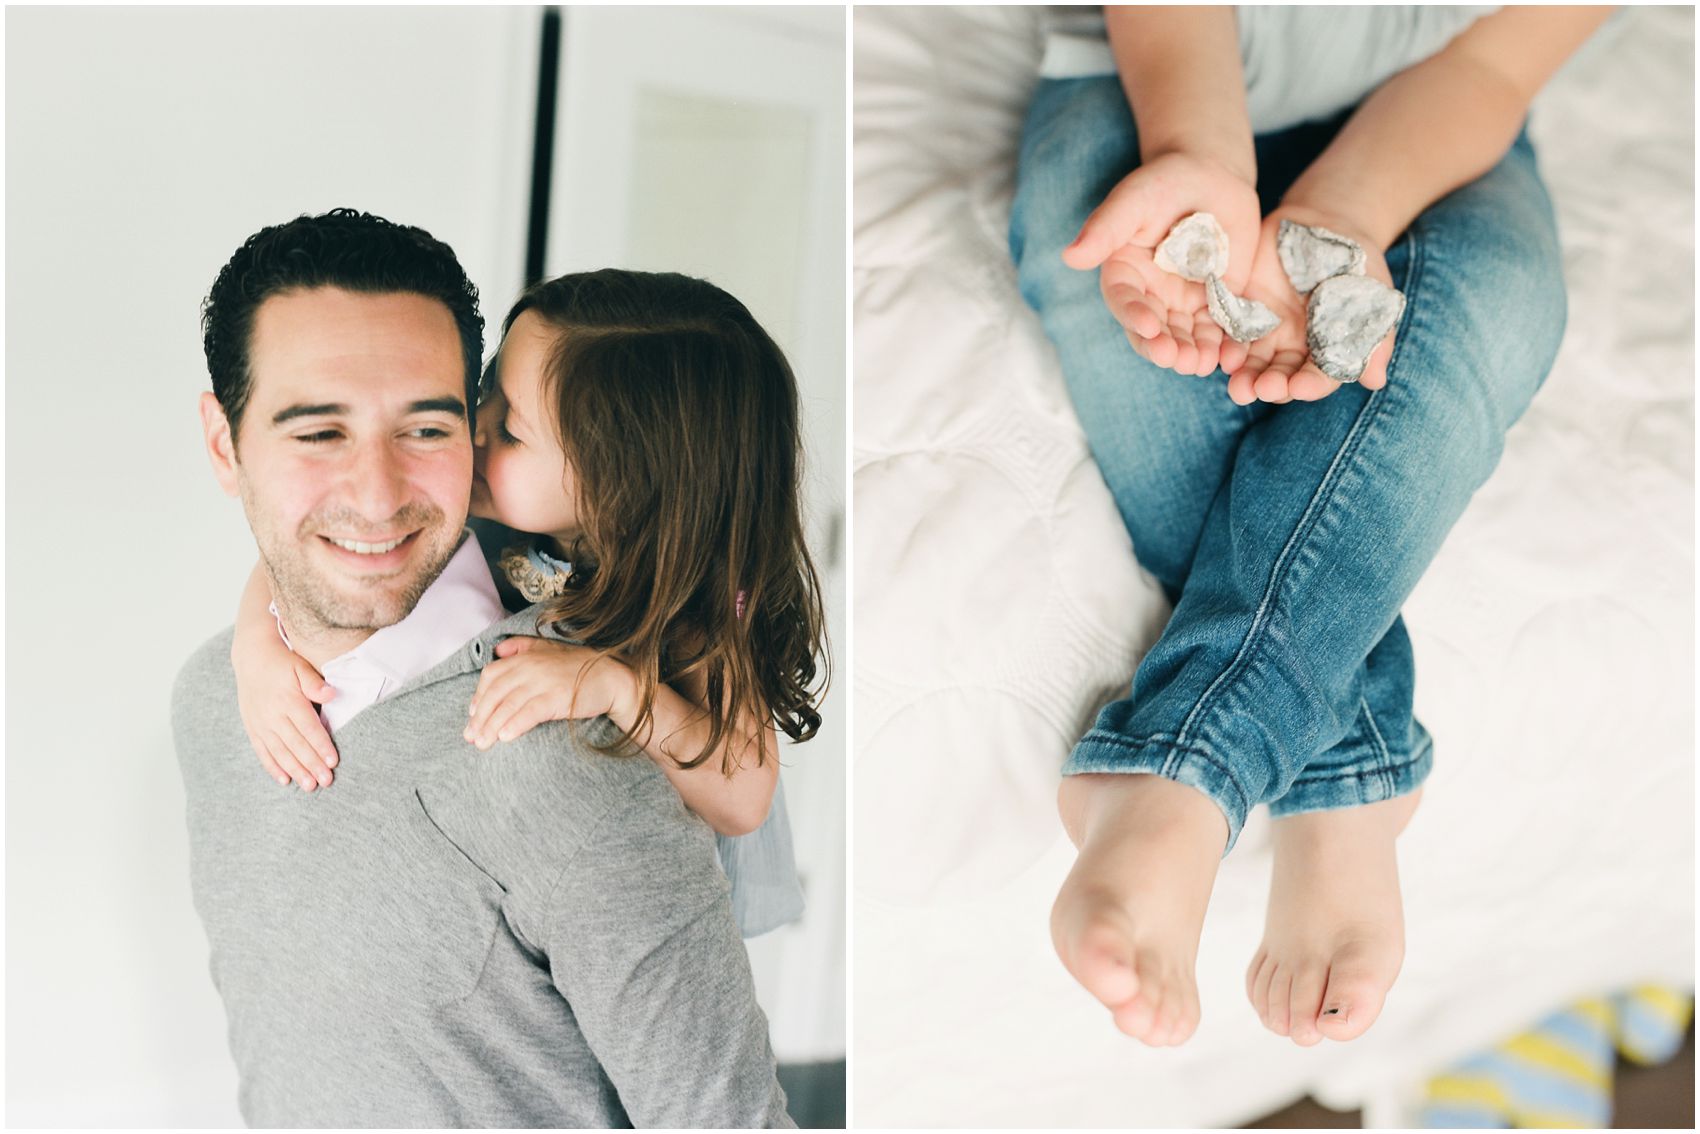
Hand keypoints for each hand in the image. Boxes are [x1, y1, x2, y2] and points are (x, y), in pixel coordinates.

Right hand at [232, 638, 338, 790]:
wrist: (251, 658)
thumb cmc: (283, 663)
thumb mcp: (300, 666)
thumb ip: (314, 682)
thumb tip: (332, 694)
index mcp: (288, 700)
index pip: (308, 727)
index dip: (321, 745)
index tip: (333, 761)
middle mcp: (272, 715)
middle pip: (295, 744)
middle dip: (311, 764)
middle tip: (325, 781)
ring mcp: (260, 723)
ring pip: (279, 752)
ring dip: (295, 770)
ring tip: (309, 786)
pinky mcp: (252, 728)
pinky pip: (262, 751)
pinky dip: (273, 767)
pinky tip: (284, 780)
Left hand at [464, 637, 635, 750]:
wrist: (612, 677)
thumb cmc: (581, 667)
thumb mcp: (550, 650)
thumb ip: (523, 647)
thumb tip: (499, 650)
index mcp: (526, 657)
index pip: (491, 675)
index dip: (478, 696)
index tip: (472, 716)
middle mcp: (531, 667)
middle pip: (495, 693)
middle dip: (480, 718)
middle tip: (471, 738)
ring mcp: (544, 682)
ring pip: (508, 706)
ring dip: (491, 727)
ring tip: (482, 744)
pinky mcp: (557, 697)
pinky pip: (529, 713)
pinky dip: (514, 725)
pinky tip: (505, 737)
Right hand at [1064, 151, 1262, 377]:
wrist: (1210, 175)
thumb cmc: (1164, 182)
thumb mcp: (1133, 201)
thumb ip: (1104, 229)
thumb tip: (1070, 256)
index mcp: (1125, 274)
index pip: (1124, 301)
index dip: (1134, 316)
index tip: (1148, 327)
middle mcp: (1152, 295)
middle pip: (1155, 330)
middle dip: (1165, 346)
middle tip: (1177, 359)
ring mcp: (1185, 301)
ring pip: (1187, 335)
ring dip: (1193, 353)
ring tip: (1201, 364)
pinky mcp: (1217, 301)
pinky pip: (1221, 327)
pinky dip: (1226, 344)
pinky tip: (1232, 356)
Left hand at [1224, 208, 1396, 404]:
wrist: (1327, 224)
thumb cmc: (1359, 265)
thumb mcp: (1374, 295)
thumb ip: (1375, 338)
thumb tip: (1375, 382)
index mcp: (1325, 351)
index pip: (1317, 377)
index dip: (1309, 385)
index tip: (1299, 388)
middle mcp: (1291, 347)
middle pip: (1279, 375)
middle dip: (1271, 384)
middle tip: (1262, 389)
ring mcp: (1264, 329)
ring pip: (1250, 360)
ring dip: (1243, 375)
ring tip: (1237, 385)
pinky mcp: (1241, 308)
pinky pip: (1228, 330)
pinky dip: (1223, 342)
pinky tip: (1220, 351)